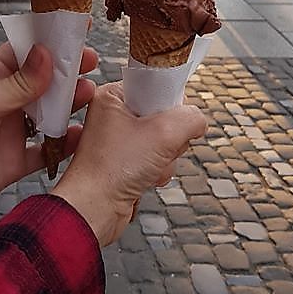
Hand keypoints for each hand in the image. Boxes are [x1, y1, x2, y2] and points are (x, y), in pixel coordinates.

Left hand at [0, 43, 97, 230]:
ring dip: (70, 105)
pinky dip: (64, 146)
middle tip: (92, 63)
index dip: (51, 39)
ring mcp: (10, 132)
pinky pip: (46, 152)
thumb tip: (47, 54)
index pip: (25, 50)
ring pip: (49, 115)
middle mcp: (3, 102)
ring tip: (90, 96)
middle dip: (68, 72)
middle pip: (43, 82)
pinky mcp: (14, 163)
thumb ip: (17, 83)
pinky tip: (81, 137)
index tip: (78, 28)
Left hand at [52, 82, 205, 245]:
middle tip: (158, 145)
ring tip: (150, 165)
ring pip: (163, 140)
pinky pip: (156, 159)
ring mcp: (120, 140)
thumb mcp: (163, 133)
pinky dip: (158, 170)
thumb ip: (190, 118)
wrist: (95, 209)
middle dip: (170, 137)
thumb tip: (198, 120)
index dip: (169, 102)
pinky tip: (147, 178)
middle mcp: (114, 116)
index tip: (170, 117)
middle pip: (163, 115)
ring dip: (165, 157)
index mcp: (112, 96)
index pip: (154, 85)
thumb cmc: (113, 168)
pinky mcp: (125, 162)